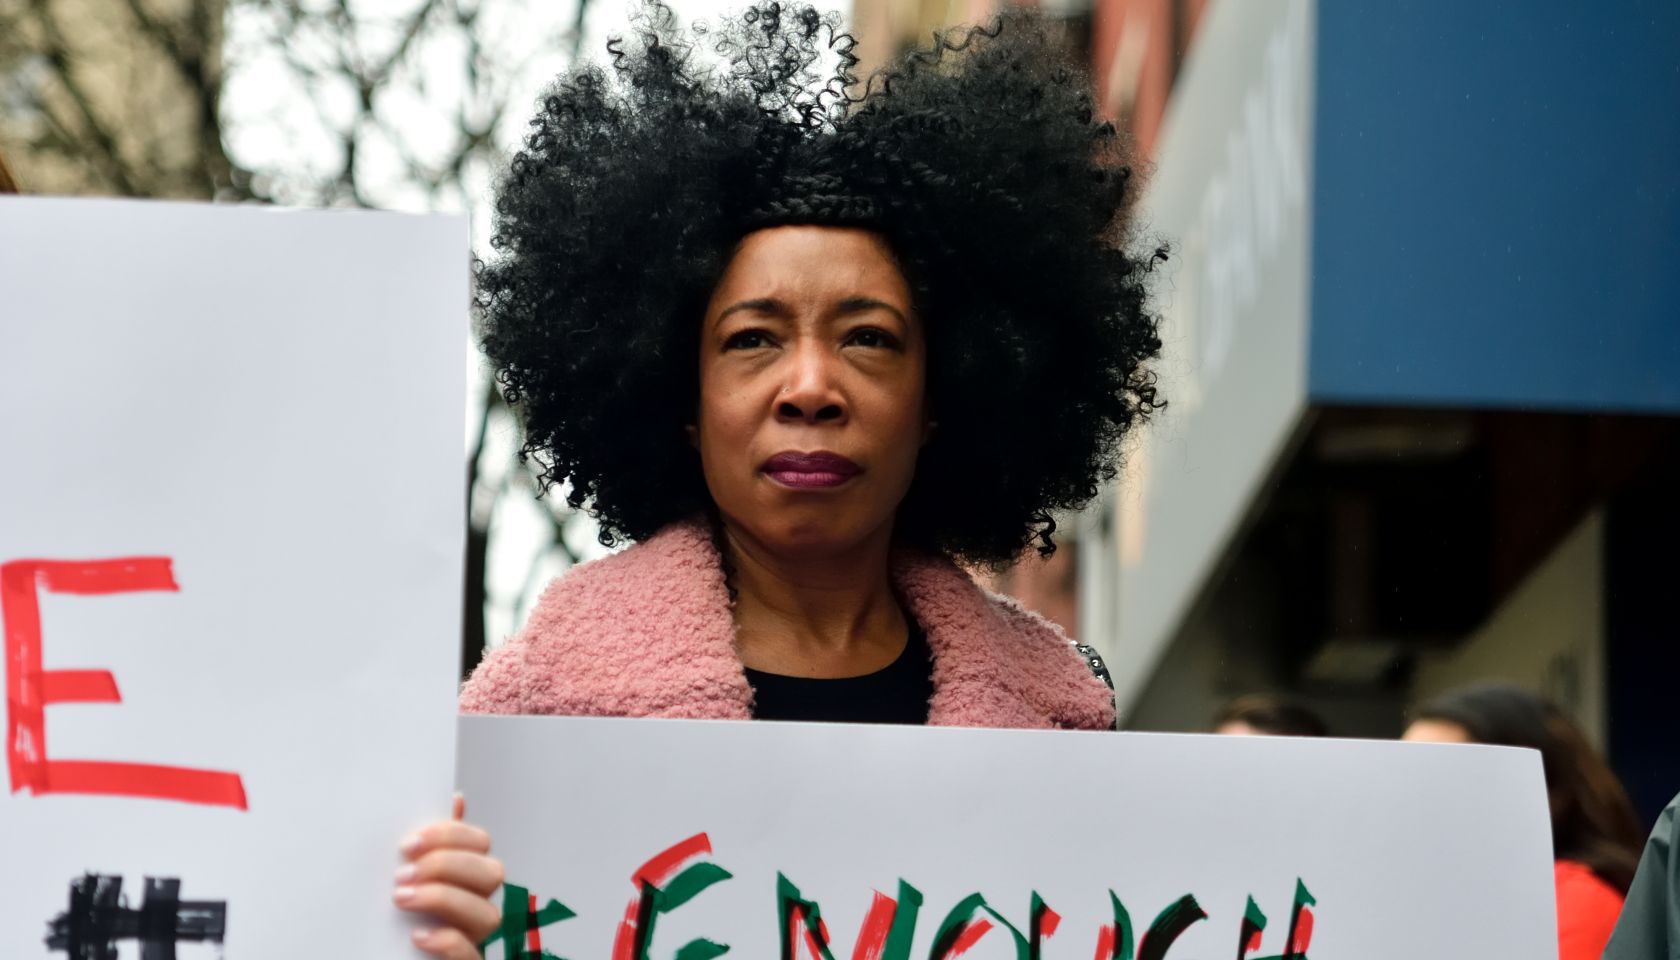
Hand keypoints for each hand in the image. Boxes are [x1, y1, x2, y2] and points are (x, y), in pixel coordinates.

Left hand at [395, 793, 503, 958]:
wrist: (388, 952)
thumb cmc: (398, 914)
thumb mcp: (412, 871)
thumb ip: (431, 842)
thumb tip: (455, 798)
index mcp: (469, 875)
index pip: (480, 842)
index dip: (449, 837)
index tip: (409, 844)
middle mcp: (479, 903)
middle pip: (492, 873)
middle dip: (446, 867)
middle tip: (402, 874)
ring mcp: (476, 937)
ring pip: (488, 914)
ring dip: (444, 900)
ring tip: (402, 899)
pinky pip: (471, 954)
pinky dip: (447, 941)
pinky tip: (417, 935)